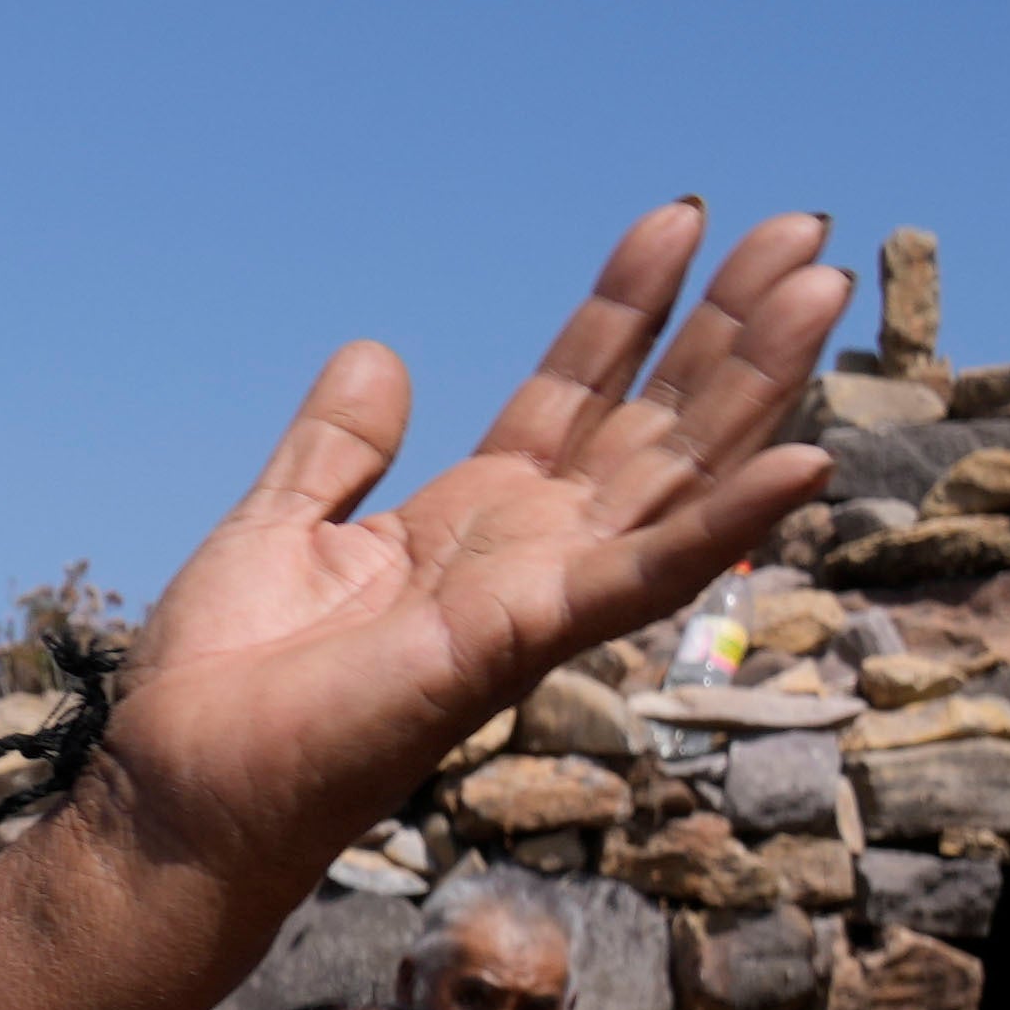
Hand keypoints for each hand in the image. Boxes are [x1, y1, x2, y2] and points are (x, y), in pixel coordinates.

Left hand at [78, 202, 853, 913]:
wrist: (186, 790)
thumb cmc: (226, 689)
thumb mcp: (281, 526)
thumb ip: (337, 448)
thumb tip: (377, 354)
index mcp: (471, 524)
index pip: (574, 393)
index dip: (626, 308)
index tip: (680, 219)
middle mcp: (524, 558)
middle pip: (652, 422)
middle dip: (727, 328)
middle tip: (802, 231)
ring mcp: (536, 601)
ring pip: (676, 477)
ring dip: (756, 387)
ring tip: (823, 287)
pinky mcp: (522, 642)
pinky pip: (643, 578)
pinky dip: (724, 526)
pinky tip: (804, 463)